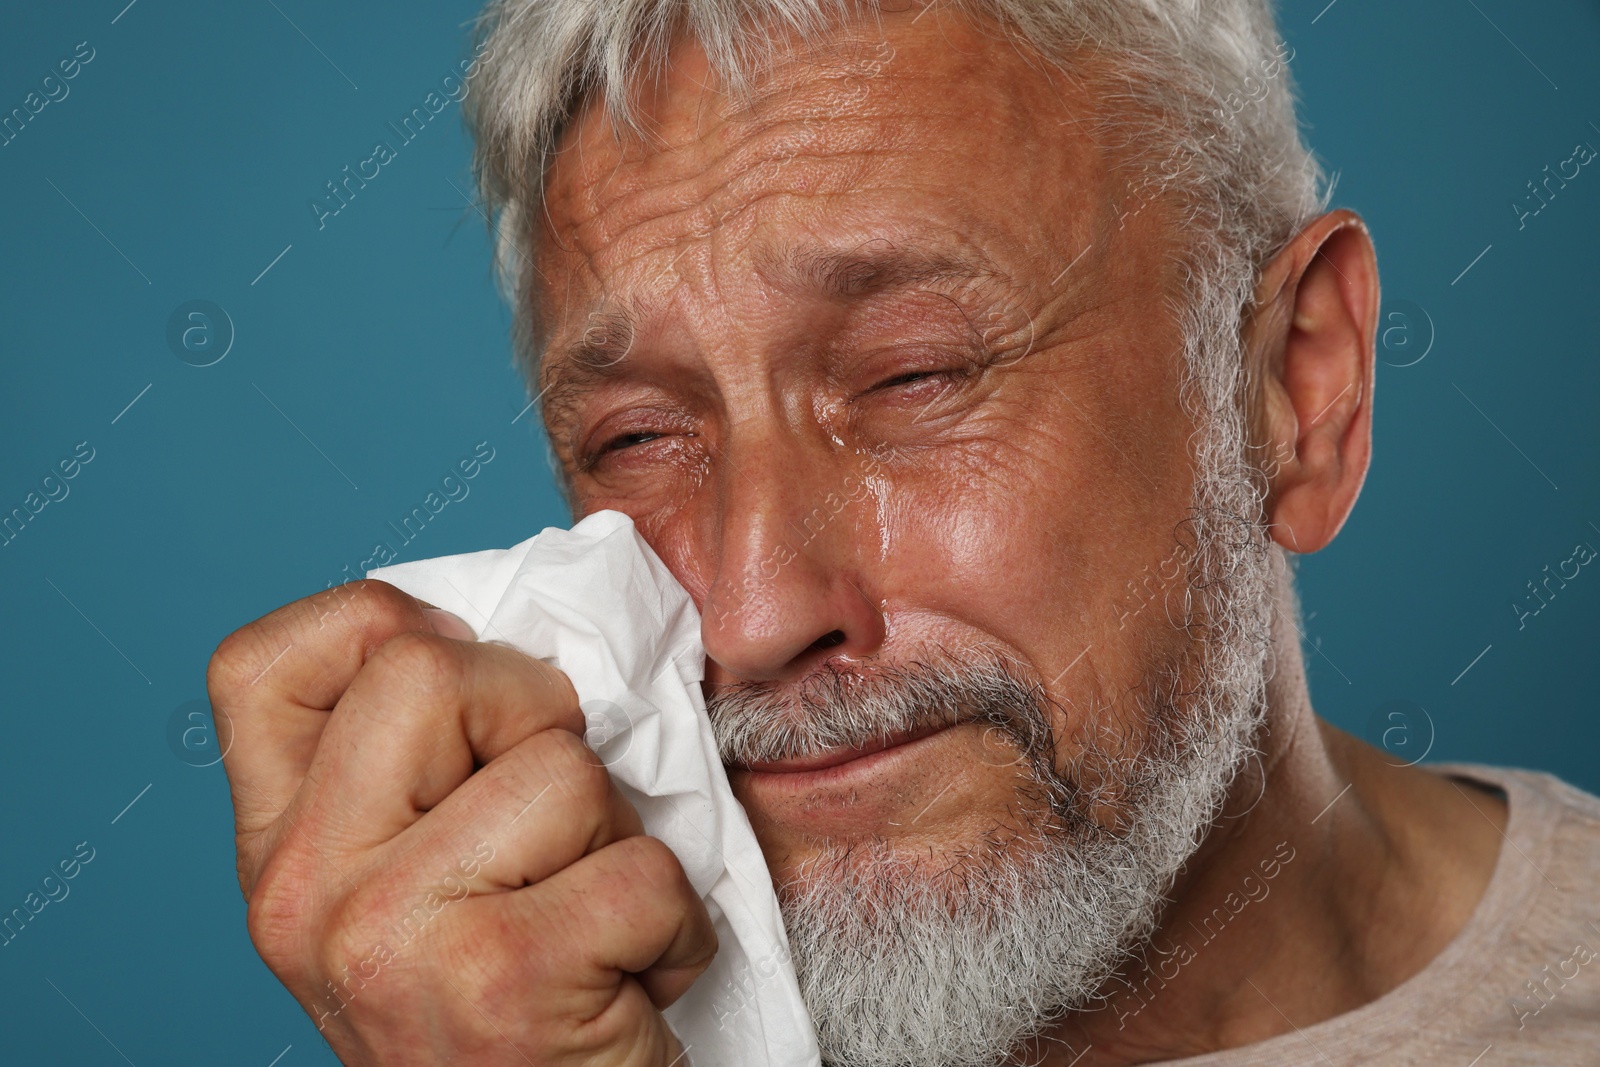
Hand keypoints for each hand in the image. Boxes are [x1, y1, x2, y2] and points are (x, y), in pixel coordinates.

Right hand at [207, 580, 715, 1064]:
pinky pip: (642, 868)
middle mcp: (302, 890)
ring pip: (562, 768)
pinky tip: (636, 974)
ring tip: (591, 916)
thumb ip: (415, 768)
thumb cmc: (492, 1010)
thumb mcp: (406, 886)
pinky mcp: (502, 983)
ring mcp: (391, 936)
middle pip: (427, 667)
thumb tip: (521, 631)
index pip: (263, 662)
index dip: (382, 629)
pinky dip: (677, 922)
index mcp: (276, 850)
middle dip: (537, 716)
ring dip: (617, 838)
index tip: (464, 700)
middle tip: (553, 813)